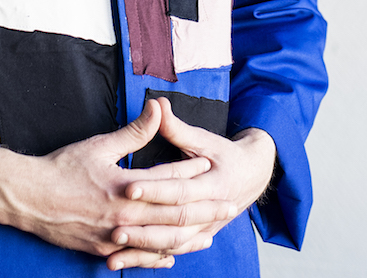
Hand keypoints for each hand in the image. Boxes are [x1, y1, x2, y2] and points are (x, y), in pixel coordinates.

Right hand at [0, 99, 213, 268]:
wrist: (28, 198)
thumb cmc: (61, 168)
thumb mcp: (99, 145)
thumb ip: (133, 132)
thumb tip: (157, 109)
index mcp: (127, 186)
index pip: (170, 179)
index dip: (194, 173)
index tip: (214, 168)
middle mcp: (126, 215)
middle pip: (175, 214)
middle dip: (205, 211)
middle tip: (230, 208)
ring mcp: (115, 235)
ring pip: (161, 241)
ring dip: (188, 238)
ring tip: (209, 236)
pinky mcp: (103, 249)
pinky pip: (137, 255)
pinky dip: (157, 257)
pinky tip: (172, 256)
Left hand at [106, 98, 276, 265]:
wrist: (252, 176)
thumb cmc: (225, 155)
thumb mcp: (204, 139)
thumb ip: (177, 127)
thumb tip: (157, 104)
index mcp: (214, 184)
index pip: (179, 189)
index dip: (154, 189)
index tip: (127, 187)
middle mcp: (210, 211)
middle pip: (174, 224)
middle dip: (143, 227)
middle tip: (114, 228)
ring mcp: (204, 228)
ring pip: (171, 244)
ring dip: (143, 249)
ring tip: (114, 251)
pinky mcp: (195, 237)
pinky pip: (170, 252)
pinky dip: (149, 259)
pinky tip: (126, 262)